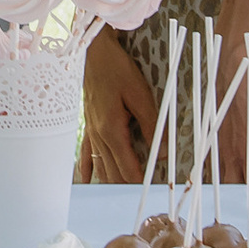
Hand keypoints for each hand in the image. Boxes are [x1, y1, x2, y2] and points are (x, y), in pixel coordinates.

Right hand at [76, 27, 159, 183]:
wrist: (93, 54)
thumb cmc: (117, 70)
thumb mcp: (140, 95)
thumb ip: (152, 125)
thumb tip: (163, 151)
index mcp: (112, 131)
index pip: (128, 168)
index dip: (140, 181)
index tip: (152, 188)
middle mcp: (99, 136)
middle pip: (113, 172)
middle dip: (127, 185)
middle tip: (142, 194)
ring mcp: (91, 131)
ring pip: (101, 166)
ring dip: (112, 180)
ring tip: (123, 193)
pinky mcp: (88, 125)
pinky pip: (85, 153)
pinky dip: (88, 169)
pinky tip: (87, 179)